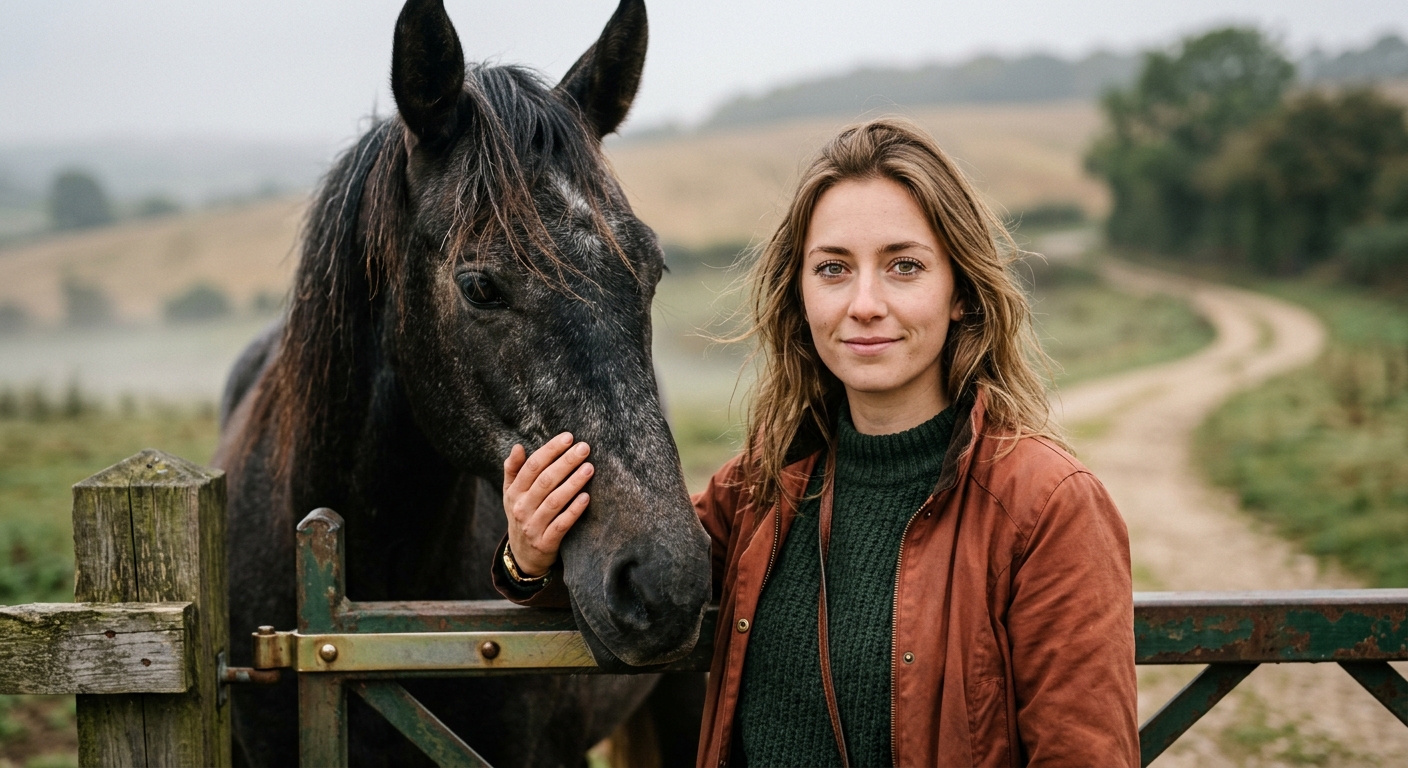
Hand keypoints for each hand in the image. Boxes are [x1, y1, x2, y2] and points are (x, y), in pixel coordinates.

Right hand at [502, 432, 592, 577]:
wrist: (522, 556)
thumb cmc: (522, 516)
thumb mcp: (511, 495)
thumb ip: (513, 470)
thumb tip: (517, 447)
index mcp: (514, 493)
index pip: (532, 466)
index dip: (550, 450)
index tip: (569, 437)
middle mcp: (521, 508)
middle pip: (545, 481)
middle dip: (566, 462)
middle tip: (584, 448)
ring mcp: (533, 526)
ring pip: (554, 501)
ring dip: (573, 483)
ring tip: (589, 468)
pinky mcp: (545, 542)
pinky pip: (561, 524)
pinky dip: (574, 511)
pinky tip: (586, 497)